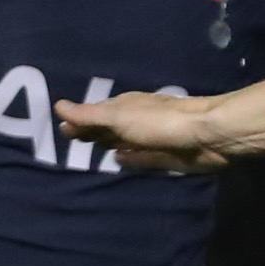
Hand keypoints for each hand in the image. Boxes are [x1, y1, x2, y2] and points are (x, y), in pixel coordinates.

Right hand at [55, 87, 236, 173]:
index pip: (95, 113)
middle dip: (92, 131)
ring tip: (93, 149)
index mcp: (125, 106)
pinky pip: (140, 157)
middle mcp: (137, 120)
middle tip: (72, 140)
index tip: (62, 131)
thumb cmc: (159, 122)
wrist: (206, 135)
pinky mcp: (165, 157)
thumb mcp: (118, 116)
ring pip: (124, 141)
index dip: (79, 121)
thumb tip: (58, 106)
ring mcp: (151, 139)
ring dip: (109, 143)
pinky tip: (119, 159)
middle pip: (109, 127)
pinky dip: (129, 157)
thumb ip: (89, 115)